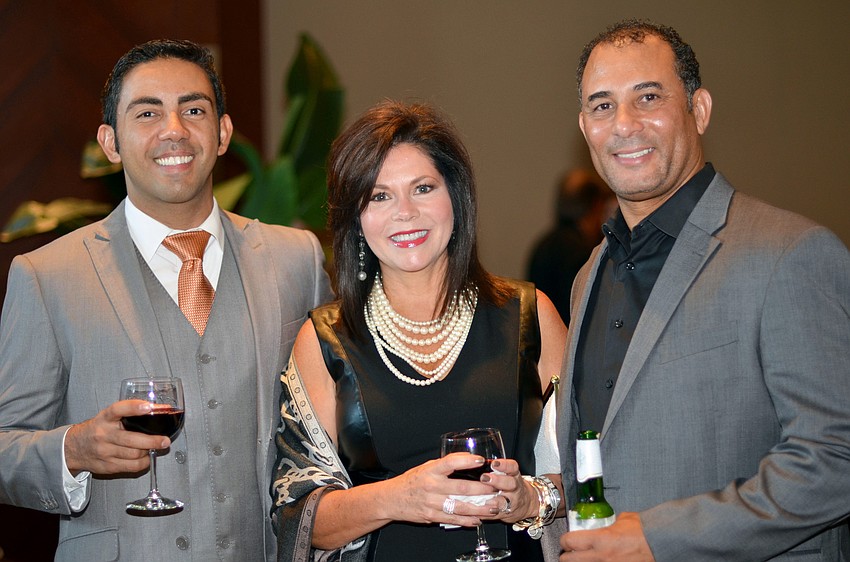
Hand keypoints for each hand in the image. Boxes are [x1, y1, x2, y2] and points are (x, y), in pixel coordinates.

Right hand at [64, 399, 169, 475]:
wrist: (73, 448)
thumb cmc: (97, 429)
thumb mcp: (107, 417)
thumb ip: (127, 414)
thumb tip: (156, 411)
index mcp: (105, 418)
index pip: (118, 410)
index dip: (134, 407)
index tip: (149, 407)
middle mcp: (104, 434)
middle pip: (132, 439)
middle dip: (152, 440)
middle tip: (165, 440)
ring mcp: (105, 452)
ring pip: (134, 454)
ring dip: (148, 451)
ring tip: (155, 447)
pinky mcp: (107, 466)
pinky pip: (131, 466)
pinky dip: (144, 462)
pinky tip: (146, 458)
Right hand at [382, 452, 496, 526]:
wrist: (392, 499)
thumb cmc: (411, 481)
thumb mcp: (426, 467)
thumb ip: (445, 464)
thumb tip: (467, 458)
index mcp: (430, 471)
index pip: (450, 463)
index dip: (466, 461)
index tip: (481, 460)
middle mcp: (431, 486)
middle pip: (461, 487)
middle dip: (482, 489)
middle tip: (497, 488)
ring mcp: (432, 503)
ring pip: (460, 506)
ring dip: (479, 508)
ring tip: (493, 507)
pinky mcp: (432, 516)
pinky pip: (453, 519)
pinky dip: (467, 520)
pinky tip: (478, 519)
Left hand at [473, 458, 541, 523]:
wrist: (526, 503)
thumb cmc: (511, 484)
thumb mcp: (509, 474)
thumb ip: (495, 469)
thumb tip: (473, 461)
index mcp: (514, 475)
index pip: (512, 467)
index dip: (504, 465)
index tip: (494, 463)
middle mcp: (514, 488)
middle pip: (510, 484)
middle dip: (497, 481)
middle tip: (485, 478)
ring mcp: (511, 502)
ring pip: (503, 502)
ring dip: (492, 502)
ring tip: (484, 500)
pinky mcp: (505, 514)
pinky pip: (495, 515)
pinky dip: (485, 514)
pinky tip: (477, 512)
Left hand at [560, 512, 653, 561]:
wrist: (662, 545)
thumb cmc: (645, 532)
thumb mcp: (623, 520)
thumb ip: (609, 523)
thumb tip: (604, 524)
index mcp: (600, 539)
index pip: (568, 541)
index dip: (565, 541)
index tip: (568, 540)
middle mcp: (601, 557)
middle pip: (568, 561)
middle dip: (567, 556)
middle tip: (571, 553)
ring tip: (584, 558)